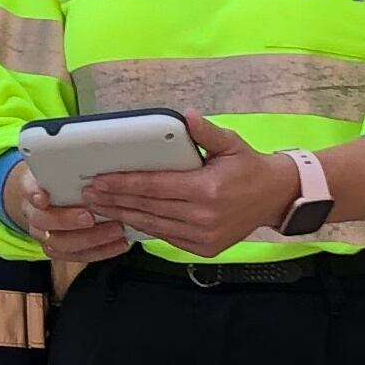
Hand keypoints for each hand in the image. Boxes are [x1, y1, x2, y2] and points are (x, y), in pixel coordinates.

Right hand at [4, 154, 132, 271]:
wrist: (45, 196)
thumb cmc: (59, 178)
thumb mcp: (60, 164)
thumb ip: (71, 160)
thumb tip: (93, 150)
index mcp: (32, 188)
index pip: (28, 190)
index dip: (34, 195)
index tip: (43, 197)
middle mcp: (35, 214)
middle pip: (43, 222)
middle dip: (67, 221)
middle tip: (90, 216)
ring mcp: (46, 234)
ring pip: (59, 244)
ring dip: (90, 239)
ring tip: (115, 230)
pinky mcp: (61, 248)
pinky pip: (77, 256)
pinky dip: (99, 251)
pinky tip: (118, 243)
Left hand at [82, 113, 295, 258]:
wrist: (276, 198)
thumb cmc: (250, 167)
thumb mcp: (231, 143)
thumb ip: (206, 132)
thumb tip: (186, 116)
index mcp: (206, 189)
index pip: (154, 186)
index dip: (123, 183)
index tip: (99, 179)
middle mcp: (202, 216)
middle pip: (147, 208)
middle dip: (114, 200)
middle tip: (88, 193)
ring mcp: (202, 236)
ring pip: (152, 225)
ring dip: (122, 216)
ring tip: (99, 206)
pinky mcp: (203, 248)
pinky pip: (165, 236)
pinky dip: (144, 226)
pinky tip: (125, 217)